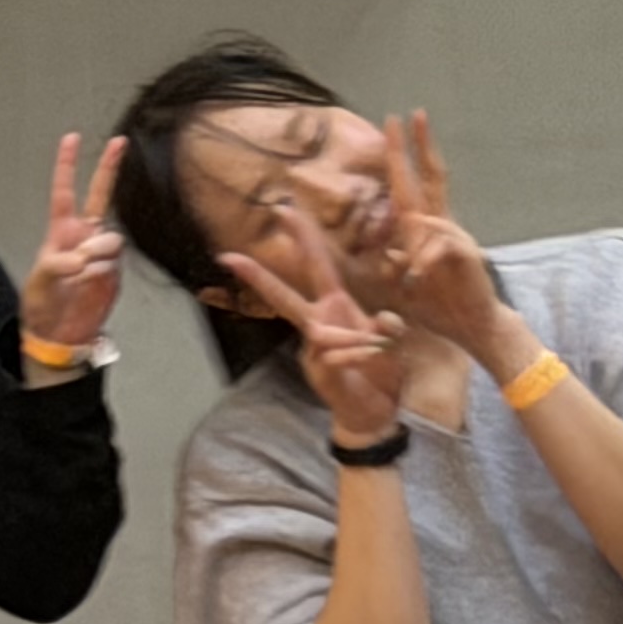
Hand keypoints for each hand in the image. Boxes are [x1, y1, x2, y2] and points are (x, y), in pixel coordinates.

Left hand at [22, 131, 126, 348]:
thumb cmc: (44, 305)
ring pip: (111, 238)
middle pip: (100, 195)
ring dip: (97, 253)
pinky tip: (92, 283)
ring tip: (82, 273)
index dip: (67, 165)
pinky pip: (114, 262)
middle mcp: (84, 237)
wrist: (62, 335)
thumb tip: (83, 258)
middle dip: (109, 168)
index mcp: (61, 232)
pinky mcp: (114, 272)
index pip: (65, 192)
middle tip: (118, 142)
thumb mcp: (40, 281)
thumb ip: (59, 264)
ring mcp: (101, 254)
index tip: (71, 139)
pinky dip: (103, 272)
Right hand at [224, 212, 404, 449]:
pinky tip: (373, 362)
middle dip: (258, 277)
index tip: (286, 209)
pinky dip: (359, 356)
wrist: (376, 414)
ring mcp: (314, 351)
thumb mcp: (393, 343)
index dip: (305, 237)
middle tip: (229, 256)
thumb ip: (389, 326)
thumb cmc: (380, 373)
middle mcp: (319, 325)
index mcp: (336, 308)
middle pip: (284, 297)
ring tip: (380, 348)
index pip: (317, 266)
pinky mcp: (319, 374)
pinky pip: (335, 356)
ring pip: (320, 332)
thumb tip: (385, 319)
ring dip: (354, 338)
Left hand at [366, 111, 511, 364]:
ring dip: (413, 247)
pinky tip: (419, 276)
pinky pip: (440, 242)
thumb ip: (394, 266)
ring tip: (414, 281)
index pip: (413, 184)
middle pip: (431, 177)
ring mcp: (455, 237)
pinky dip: (425, 258)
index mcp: (424, 230)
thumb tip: (388, 251)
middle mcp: (440, 226)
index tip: (393, 123)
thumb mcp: (404, 286)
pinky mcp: (466, 253)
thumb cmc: (439, 307)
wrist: (473, 327)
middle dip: (420, 146)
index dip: (402, 154)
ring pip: (428, 217)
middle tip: (414, 114)